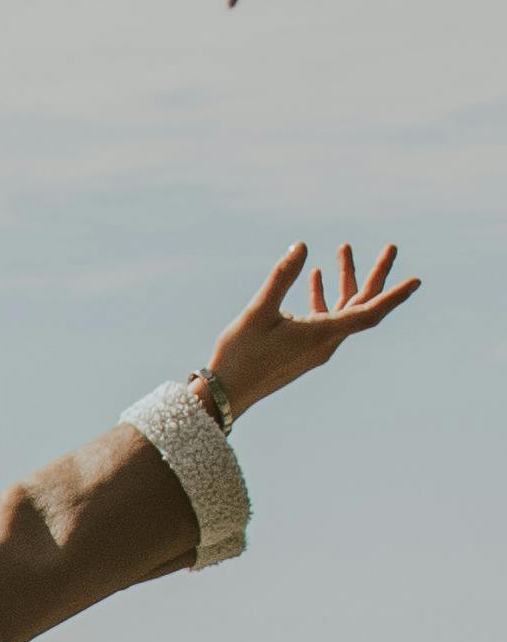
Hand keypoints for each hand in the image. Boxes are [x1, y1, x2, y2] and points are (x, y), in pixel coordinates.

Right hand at [197, 237, 417, 422]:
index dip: (394, 296)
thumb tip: (302, 246)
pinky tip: (315, 278)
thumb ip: (282, 278)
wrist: (224, 395)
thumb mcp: (259, 312)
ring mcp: (315, 349)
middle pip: (362, 307)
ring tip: (343, 249)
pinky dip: (325, 297)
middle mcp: (325, 344)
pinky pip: (325, 320)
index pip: (369, 313)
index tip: (417, 280)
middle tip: (391, 248)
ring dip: (345, 281)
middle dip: (375, 276)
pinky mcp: (303, 351)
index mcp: (321, 335)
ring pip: (342, 311)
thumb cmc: (240, 356)